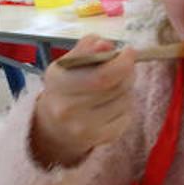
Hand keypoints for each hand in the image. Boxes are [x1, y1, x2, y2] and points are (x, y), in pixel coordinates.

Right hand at [31, 36, 135, 167]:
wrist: (55, 127)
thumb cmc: (65, 88)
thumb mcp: (68, 63)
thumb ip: (86, 49)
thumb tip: (105, 45)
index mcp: (58, 83)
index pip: (101, 76)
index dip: (122, 63)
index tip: (129, 52)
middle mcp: (68, 109)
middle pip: (118, 87)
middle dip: (128, 73)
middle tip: (126, 66)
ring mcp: (85, 128)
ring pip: (125, 101)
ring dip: (127, 89)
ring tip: (115, 86)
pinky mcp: (103, 139)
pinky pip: (127, 116)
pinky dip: (126, 106)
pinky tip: (113, 104)